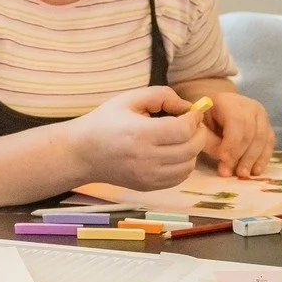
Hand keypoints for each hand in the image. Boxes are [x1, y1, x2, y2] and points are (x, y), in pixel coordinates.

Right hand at [71, 86, 213, 191]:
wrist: (82, 153)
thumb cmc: (104, 122)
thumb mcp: (128, 99)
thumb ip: (160, 95)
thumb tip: (187, 107)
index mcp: (140, 133)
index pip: (183, 130)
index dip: (194, 118)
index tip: (192, 111)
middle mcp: (145, 158)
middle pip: (191, 148)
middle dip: (199, 133)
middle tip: (192, 123)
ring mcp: (147, 176)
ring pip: (189, 166)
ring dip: (193, 150)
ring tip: (182, 138)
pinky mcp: (148, 186)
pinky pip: (179, 178)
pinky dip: (184, 165)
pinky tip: (175, 153)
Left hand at [201, 93, 273, 177]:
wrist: (217, 109)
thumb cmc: (205, 120)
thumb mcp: (201, 127)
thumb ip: (209, 140)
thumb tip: (223, 159)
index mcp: (227, 101)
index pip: (236, 121)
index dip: (231, 142)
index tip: (223, 159)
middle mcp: (248, 105)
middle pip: (250, 131)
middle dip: (240, 155)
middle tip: (231, 172)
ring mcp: (261, 115)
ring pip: (262, 138)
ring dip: (252, 159)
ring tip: (242, 174)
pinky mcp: (267, 126)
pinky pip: (269, 142)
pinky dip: (263, 158)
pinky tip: (255, 170)